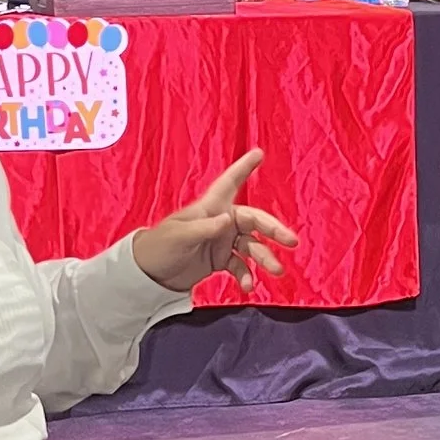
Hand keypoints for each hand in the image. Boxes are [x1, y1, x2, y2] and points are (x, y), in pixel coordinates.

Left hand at [133, 148, 298, 294]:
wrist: (149, 275)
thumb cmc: (159, 247)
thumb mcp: (180, 236)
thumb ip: (205, 228)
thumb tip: (229, 221)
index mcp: (210, 208)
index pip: (230, 183)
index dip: (244, 167)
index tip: (258, 153)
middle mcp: (221, 222)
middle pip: (254, 221)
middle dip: (274, 230)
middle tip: (291, 241)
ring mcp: (222, 242)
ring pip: (252, 246)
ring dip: (265, 258)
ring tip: (276, 271)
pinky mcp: (220, 260)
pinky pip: (241, 266)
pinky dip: (246, 275)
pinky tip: (247, 286)